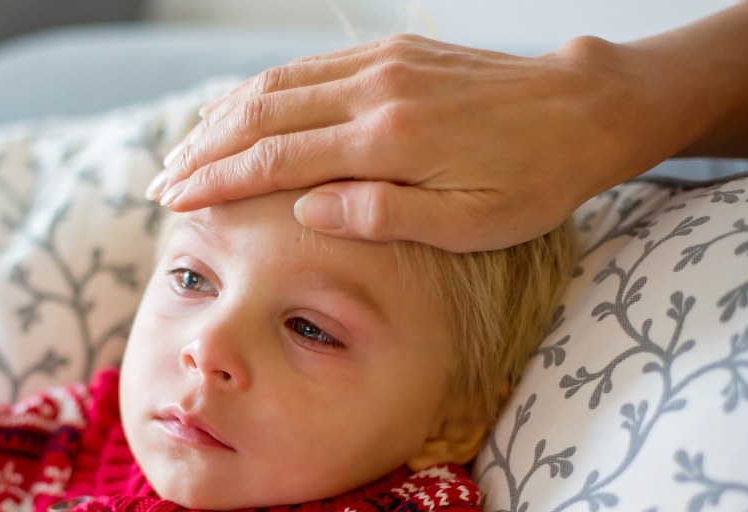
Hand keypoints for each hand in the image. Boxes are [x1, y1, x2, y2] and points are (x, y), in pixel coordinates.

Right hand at [148, 34, 644, 252]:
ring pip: (278, 84)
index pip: (277, 160)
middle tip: (161, 182)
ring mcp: (383, 64)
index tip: (175, 200)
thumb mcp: (471, 224)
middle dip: (203, 149)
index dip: (218, 180)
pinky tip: (243, 113)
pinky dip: (264, 91)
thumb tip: (305, 210)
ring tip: (185, 151)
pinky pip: (311, 67)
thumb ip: (383, 216)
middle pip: (262, 115)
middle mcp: (376, 91)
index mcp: (390, 142)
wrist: (586, 108)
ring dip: (223, 117)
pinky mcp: (394, 52)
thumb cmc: (535, 180)